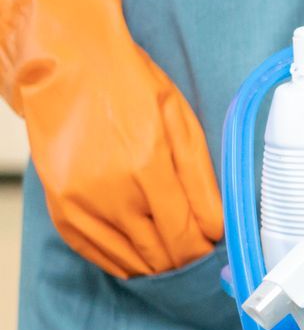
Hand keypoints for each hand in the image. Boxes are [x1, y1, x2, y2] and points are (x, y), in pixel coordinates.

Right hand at [0, 0, 222, 277]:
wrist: (65, 64)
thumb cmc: (129, 86)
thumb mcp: (180, 121)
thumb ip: (200, 178)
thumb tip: (217, 226)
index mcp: (148, 166)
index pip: (188, 234)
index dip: (207, 247)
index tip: (215, 244)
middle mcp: (112, 191)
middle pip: (162, 254)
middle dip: (186, 258)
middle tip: (198, 253)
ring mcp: (81, 201)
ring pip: (131, 260)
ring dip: (157, 265)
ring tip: (172, 255)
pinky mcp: (60, 204)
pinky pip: (95, 252)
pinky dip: (121, 261)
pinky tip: (139, 256)